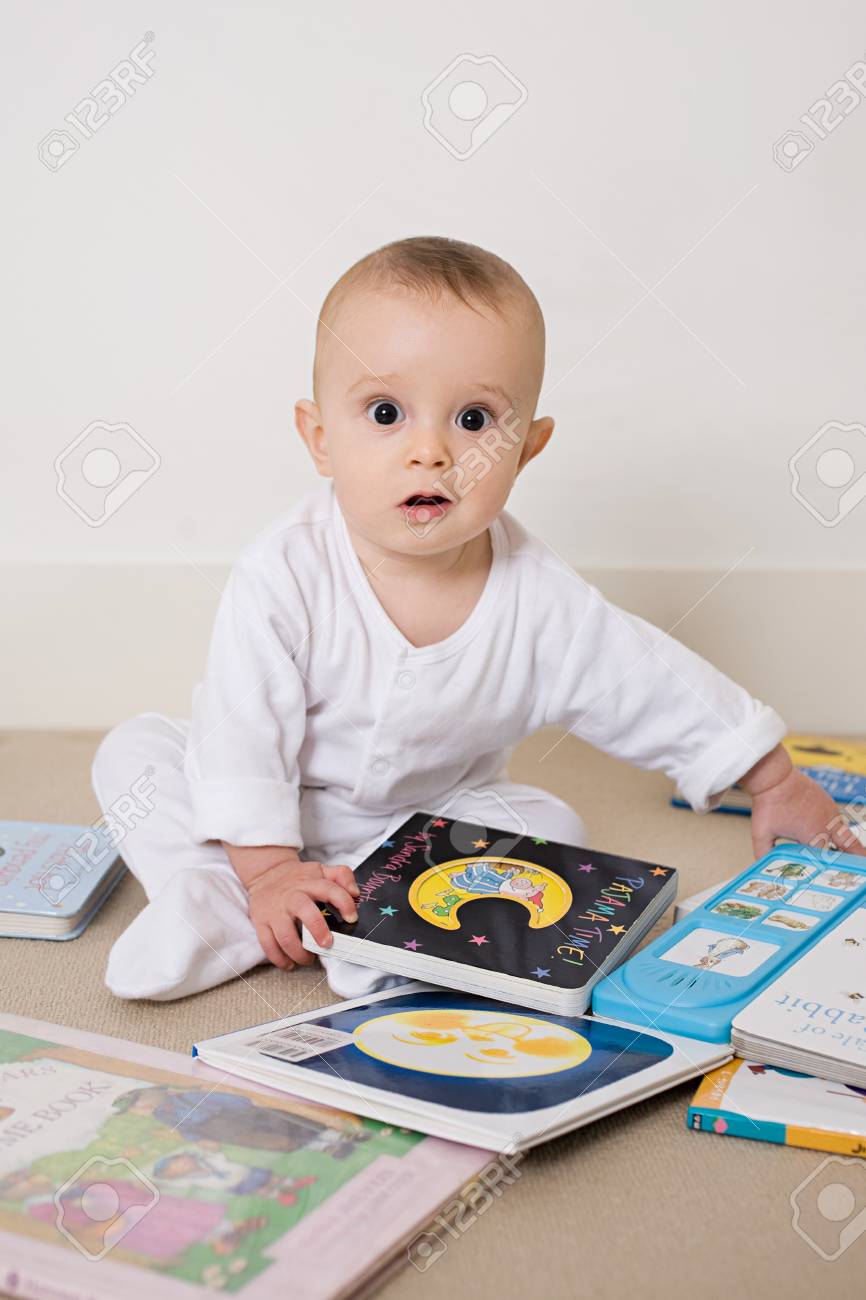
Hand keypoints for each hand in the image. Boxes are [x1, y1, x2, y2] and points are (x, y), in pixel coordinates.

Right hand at [245, 854, 359, 970]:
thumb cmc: (299, 878)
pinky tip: (289, 964)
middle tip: (327, 944)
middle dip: (317, 930)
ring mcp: (274, 910)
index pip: (329, 889)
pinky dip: (279, 959)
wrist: (266, 873)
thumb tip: (355, 892)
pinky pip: (267, 944)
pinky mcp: (260, 922)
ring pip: (285, 935)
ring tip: (308, 959)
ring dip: (299, 952)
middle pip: (304, 911)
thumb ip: (341, 876)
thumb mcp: (321, 870)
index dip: (343, 903)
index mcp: (309, 882)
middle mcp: (291, 895)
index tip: (352, 918)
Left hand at [743, 747, 865, 858]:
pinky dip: (839, 829)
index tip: (833, 876)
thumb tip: (763, 866)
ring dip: (848, 843)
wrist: (774, 776)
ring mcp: (830, 811)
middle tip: (859, 867)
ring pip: (845, 832)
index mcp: (814, 835)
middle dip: (855, 857)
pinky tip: (835, 835)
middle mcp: (827, 824)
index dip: (829, 868)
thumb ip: (764, 853)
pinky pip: (838, 819)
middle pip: (849, 846)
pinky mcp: (828, 802)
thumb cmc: (769, 803)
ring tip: (854, 855)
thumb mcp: (761, 833)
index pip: (827, 859)